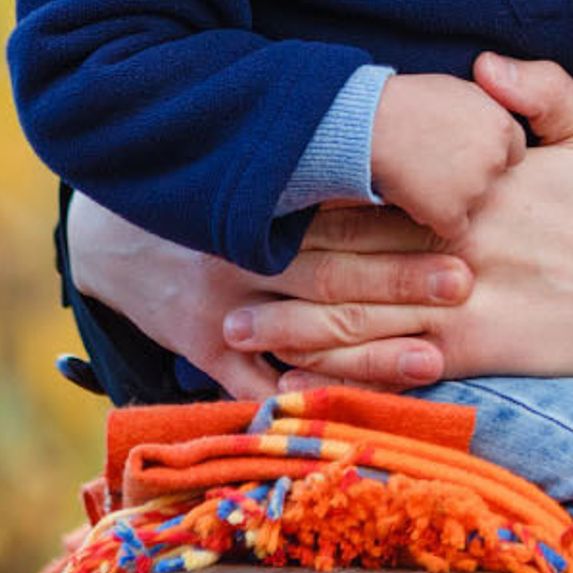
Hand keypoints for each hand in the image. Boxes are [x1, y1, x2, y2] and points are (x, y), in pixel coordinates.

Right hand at [65, 187, 466, 398]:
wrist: (108, 232)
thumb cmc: (207, 189)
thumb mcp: (252, 166)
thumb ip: (317, 167)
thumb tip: (406, 162)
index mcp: (262, 209)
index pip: (343, 219)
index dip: (402, 225)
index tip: (460, 227)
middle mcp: (243, 259)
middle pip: (334, 275)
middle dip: (402, 282)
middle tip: (463, 283)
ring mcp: (221, 312)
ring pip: (304, 336)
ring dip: (370, 352)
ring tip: (431, 358)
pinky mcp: (201, 351)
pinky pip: (254, 388)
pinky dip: (299, 402)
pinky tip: (351, 410)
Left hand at [222, 55, 572, 384]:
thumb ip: (542, 90)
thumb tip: (480, 64)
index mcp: (475, 198)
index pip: (383, 193)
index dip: (319, 193)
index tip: (267, 184)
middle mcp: (454, 254)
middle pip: (351, 257)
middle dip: (281, 261)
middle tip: (213, 262)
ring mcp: (455, 310)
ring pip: (354, 319)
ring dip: (288, 325)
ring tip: (228, 327)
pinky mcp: (466, 355)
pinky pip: (387, 368)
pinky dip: (336, 376)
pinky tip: (289, 381)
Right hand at [369, 71, 526, 241]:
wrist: (369, 124)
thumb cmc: (407, 102)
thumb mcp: (458, 90)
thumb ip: (485, 108)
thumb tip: (496, 109)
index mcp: (502, 126)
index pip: (513, 149)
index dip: (489, 150)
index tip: (465, 148)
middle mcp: (495, 159)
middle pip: (495, 177)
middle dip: (476, 174)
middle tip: (441, 163)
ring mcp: (474, 189)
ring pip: (473, 203)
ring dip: (454, 196)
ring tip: (422, 175)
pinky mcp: (450, 214)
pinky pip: (452, 228)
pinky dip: (435, 218)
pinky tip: (415, 198)